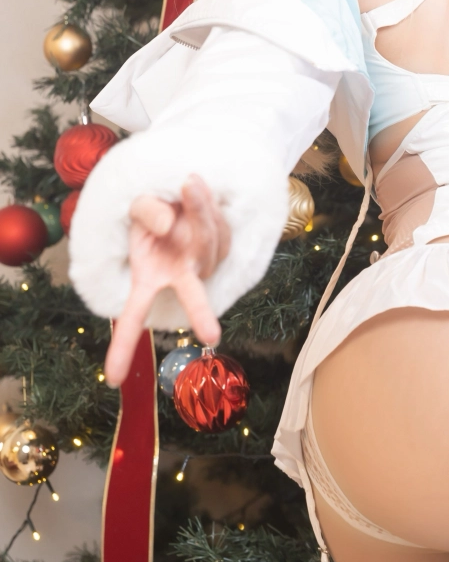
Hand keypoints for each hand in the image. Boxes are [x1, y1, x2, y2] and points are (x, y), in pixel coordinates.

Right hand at [105, 174, 230, 387]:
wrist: (180, 193)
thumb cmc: (153, 210)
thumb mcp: (138, 207)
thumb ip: (148, 212)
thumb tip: (168, 225)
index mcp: (148, 277)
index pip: (132, 317)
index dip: (121, 348)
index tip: (112, 379)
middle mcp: (179, 276)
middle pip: (192, 297)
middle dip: (201, 312)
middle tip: (211, 336)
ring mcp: (205, 263)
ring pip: (208, 239)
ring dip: (199, 209)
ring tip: (188, 182)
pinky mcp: (223, 248)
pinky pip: (221, 226)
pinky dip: (209, 204)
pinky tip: (197, 189)